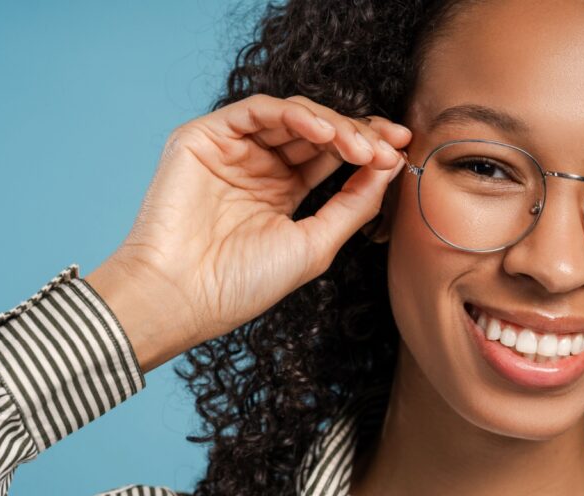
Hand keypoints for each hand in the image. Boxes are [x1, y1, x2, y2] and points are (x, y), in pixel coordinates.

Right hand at [85, 93, 411, 372]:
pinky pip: (256, 111)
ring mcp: (231, 150)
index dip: (367, 149)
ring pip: (291, 117)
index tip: (400, 150)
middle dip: (357, 133)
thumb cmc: (242, 283)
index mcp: (281, 194)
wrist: (183, 297)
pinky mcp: (204, 137)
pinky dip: (292, 115)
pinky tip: (323, 133)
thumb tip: (391, 164)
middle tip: (389, 143)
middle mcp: (258, 167)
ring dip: (332, 125)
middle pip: (316, 133)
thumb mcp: (315, 244)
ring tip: (359, 145)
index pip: (331, 158)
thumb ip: (353, 204)